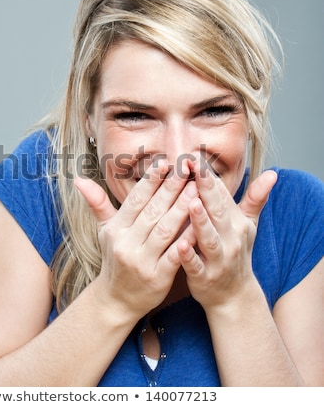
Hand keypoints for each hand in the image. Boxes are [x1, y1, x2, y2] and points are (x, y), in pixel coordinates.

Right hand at [75, 160, 196, 319]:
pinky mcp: (158, 277)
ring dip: (182, 208)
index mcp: (115, 229)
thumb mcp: (103, 231)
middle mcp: (126, 244)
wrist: (117, 299)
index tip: (165, 162)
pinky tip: (199, 224)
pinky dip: (187, 239)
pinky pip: (175, 255)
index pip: (135, 200)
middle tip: (187, 169)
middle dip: (171, 188)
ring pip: (165, 229)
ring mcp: (142, 261)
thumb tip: (79, 179)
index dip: (150, 181)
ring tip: (196, 189)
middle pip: (152, 211)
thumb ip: (97, 203)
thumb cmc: (114, 258)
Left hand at [176, 163, 277, 310]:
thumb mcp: (248, 225)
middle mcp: (230, 239)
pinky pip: (196, 266)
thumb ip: (255, 199)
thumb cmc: (236, 252)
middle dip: (205, 189)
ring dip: (200, 221)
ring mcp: (219, 259)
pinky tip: (179, 245)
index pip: (222, 195)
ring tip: (191, 203)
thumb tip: (272, 173)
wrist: (234, 295)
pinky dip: (188, 256)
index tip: (194, 157)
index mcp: (236, 222)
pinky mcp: (205, 278)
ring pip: (208, 238)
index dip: (208, 176)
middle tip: (192, 169)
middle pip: (217, 211)